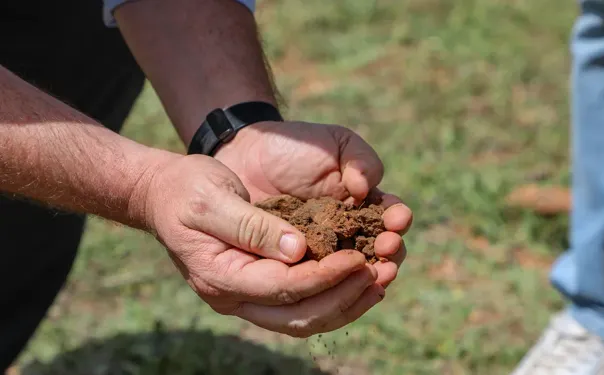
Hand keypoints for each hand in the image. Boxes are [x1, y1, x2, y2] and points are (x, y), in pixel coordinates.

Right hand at [138, 154, 383, 336]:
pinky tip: (358, 281)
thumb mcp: (211, 198)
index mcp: (220, 276)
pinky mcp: (258, 286)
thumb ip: (251, 226)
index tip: (359, 259)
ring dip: (345, 303)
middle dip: (344, 297)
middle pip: (299, 316)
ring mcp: (246, 296)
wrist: (164, 194)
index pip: (284, 288)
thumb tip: (297, 250)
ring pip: (304, 319)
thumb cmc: (185, 189)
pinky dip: (332, 297)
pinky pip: (300, 305)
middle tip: (382, 274)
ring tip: (380, 281)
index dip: (325, 276)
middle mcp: (233, 296)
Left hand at [215, 121, 412, 286]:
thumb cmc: (298, 146)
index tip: (396, 219)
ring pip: (354, 273)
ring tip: (371, 270)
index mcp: (366, 204)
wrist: (250, 154)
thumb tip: (365, 189)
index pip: (392, 219)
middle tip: (386, 247)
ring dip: (367, 274)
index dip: (398, 221)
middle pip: (382, 252)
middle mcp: (351, 232)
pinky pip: (318, 282)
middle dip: (390, 252)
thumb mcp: (336, 143)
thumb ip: (360, 159)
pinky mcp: (299, 265)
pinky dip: (331, 285)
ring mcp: (325, 252)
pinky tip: (335, 283)